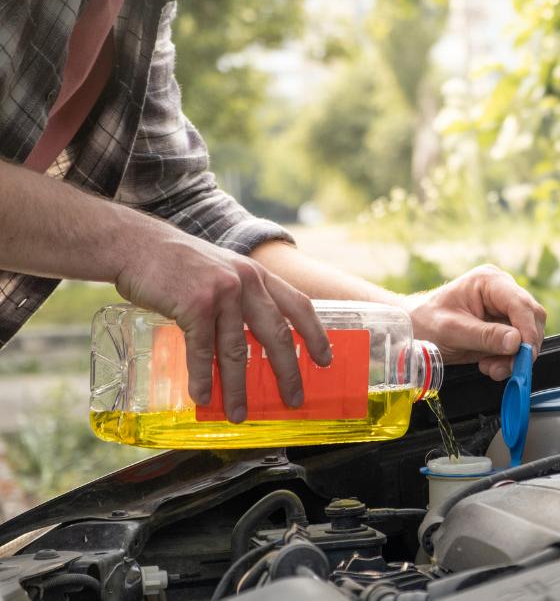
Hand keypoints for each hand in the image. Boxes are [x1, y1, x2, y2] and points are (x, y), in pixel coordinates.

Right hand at [115, 232, 330, 422]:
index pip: (298, 305)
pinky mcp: (195, 304)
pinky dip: (202, 377)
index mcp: (257, 275)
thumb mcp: (222, 269)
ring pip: (236, 350)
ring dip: (238, 387)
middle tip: (294, 398)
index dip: (315, 334)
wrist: (135, 243)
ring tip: (239, 413)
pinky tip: (203, 397)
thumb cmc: (175, 262)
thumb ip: (240, 297)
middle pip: (276, 334)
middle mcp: (246, 282)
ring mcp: (222, 293)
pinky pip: (202, 349)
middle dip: (288, 371)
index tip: (326, 360)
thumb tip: (251, 340)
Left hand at [405, 265, 546, 380]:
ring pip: (528, 334)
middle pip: (531, 317)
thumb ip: (485, 336)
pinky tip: (490, 365)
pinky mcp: (503, 325)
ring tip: (491, 368)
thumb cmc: (427, 322)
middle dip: (523, 346)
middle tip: (510, 367)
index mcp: (489, 281)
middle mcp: (502, 291)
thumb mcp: (452, 331)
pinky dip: (508, 360)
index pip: (520, 303)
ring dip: (515, 356)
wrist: (415, 329)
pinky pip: (517, 344)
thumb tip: (516, 342)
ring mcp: (504, 308)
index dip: (527, 329)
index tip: (524, 353)